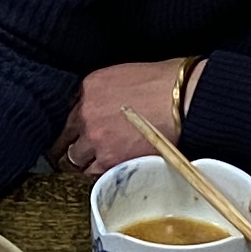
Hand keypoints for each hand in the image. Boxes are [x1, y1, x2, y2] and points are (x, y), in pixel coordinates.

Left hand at [49, 59, 189, 176]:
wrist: (186, 100)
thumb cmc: (166, 84)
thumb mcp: (123, 76)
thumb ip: (102, 94)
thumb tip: (101, 108)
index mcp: (88, 88)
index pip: (66, 113)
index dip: (69, 127)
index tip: (70, 134)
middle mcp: (86, 113)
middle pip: (64, 138)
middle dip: (67, 147)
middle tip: (69, 156)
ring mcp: (95, 138)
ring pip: (74, 160)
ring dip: (80, 164)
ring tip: (87, 168)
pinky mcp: (110, 159)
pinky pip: (93, 174)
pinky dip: (97, 175)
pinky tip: (102, 173)